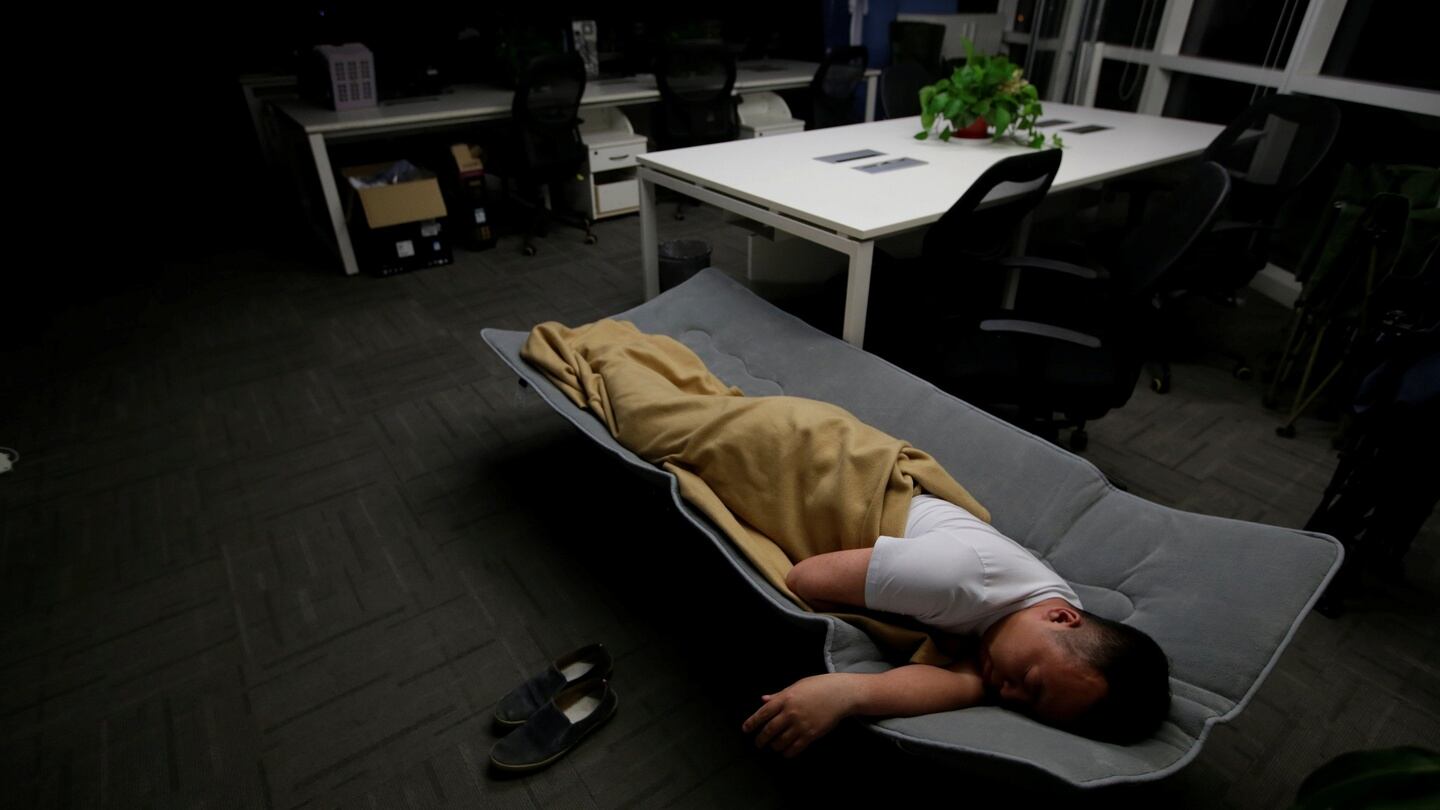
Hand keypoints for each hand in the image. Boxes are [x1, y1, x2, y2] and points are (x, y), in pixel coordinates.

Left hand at [740, 673, 856, 757]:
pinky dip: (788, 752)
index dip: (752, 723)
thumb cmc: (818, 687)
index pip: (763, 713)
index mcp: (785, 698)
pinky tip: (786, 752)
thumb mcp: (796, 686)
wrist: (840, 694)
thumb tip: (763, 700)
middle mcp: (790, 712)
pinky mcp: (811, 734)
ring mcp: (800, 724)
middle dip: (761, 739)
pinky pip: (795, 748)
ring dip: (774, 746)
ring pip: (780, 741)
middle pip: (769, 730)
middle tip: (758, 744)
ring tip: (773, 746)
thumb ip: (778, 695)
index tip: (745, 730)